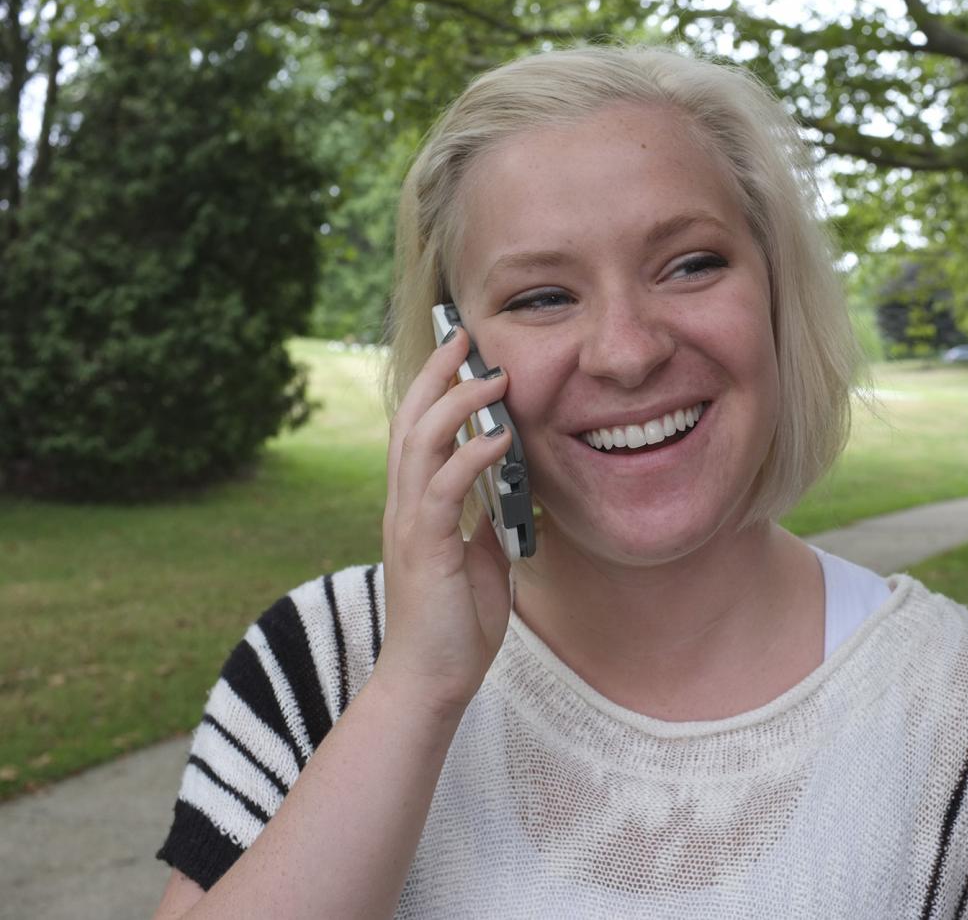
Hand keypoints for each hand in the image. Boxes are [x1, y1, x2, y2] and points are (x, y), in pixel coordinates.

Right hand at [375, 327, 515, 719]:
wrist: (430, 682)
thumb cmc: (455, 625)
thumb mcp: (480, 560)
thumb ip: (485, 522)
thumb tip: (509, 492)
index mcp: (417, 506)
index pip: (420, 431)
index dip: (437, 387)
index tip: (464, 353)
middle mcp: (405, 507)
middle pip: (410, 422)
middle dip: (437, 375)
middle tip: (466, 336)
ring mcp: (410, 527)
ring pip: (420, 446)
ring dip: (455, 405)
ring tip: (489, 376)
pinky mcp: (425, 551)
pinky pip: (443, 492)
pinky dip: (469, 459)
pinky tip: (497, 439)